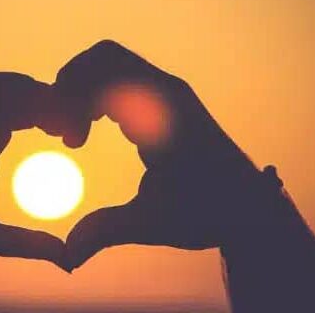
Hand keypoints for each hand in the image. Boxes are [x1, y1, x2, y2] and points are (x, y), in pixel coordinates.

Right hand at [57, 40, 268, 269]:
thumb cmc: (207, 213)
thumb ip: (105, 231)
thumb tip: (66, 258)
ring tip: (76, 135)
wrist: (250, 206)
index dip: (72, 103)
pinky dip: (99, 94)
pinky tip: (92, 131)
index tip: (72, 145)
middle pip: (103, 57)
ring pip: (111, 63)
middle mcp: (166, 91)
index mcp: (162, 113)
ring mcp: (167, 91)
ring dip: (85, 89)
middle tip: (64, 131)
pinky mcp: (166, 99)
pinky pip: (123, 77)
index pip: (102, 75)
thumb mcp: (152, 223)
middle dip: (72, 85)